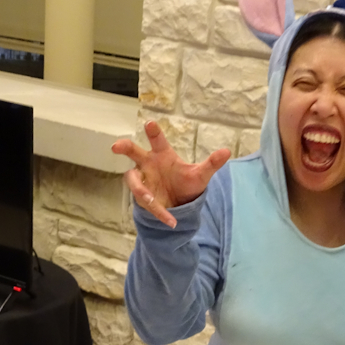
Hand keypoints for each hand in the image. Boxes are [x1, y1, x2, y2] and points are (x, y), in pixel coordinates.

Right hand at [112, 120, 230, 228]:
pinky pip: (147, 204)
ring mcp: (144, 181)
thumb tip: (228, 151)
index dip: (153, 132)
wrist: (181, 204)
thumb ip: (212, 163)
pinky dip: (159, 213)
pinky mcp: (144, 198)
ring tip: (150, 199)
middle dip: (125, 147)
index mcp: (162, 154)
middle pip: (133, 152)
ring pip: (134, 181)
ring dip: (140, 189)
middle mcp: (149, 164)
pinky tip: (171, 220)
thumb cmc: (187, 183)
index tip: (150, 124)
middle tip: (116, 146)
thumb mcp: (201, 175)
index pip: (157, 140)